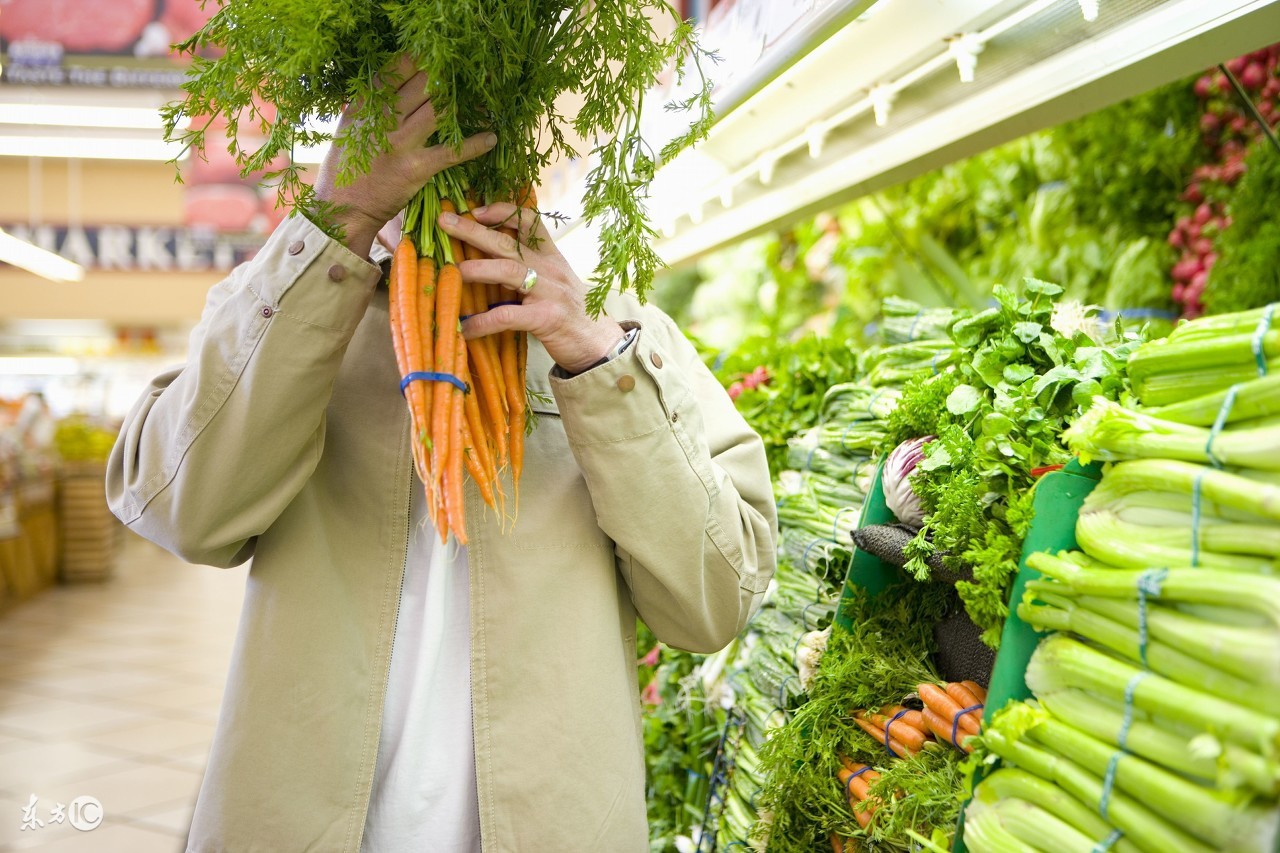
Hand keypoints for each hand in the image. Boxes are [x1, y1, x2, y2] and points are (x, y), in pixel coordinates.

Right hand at [312, 55, 495, 259]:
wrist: (342, 207)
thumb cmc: (346, 166)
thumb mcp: (350, 125)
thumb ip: (370, 102)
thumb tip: (391, 79)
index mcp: (367, 102)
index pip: (399, 66)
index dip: (425, 56)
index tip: (443, 52)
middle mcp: (383, 117)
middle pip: (425, 83)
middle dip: (451, 76)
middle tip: (474, 71)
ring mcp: (401, 142)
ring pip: (440, 110)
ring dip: (467, 105)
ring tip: (485, 101)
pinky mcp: (416, 167)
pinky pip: (452, 151)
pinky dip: (475, 144)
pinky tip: (491, 137)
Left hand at [438, 204, 624, 373]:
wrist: (597, 343)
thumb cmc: (570, 313)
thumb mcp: (555, 282)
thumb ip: (529, 268)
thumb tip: (490, 260)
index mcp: (552, 257)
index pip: (529, 221)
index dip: (502, 211)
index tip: (476, 210)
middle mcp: (551, 269)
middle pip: (509, 242)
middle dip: (474, 231)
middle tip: (445, 222)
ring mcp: (550, 292)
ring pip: (509, 271)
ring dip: (478, 268)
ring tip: (454, 271)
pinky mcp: (545, 318)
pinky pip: (508, 316)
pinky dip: (483, 322)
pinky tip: (466, 328)